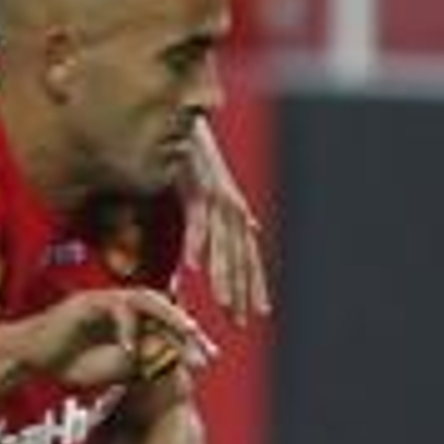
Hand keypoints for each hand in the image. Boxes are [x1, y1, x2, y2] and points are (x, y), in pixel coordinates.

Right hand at [1, 288, 214, 392]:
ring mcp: (101, 300)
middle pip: (160, 304)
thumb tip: (171, 362)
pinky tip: (131, 350)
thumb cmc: (68, 363)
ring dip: (166, 315)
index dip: (186, 337)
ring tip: (184, 333)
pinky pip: (114, 309)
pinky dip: (126, 329)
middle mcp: (118, 304)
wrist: (30, 358)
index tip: (207, 358)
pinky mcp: (84, 302)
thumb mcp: (112, 370)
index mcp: (127, 320)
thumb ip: (139, 364)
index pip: (163, 321)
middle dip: (184, 323)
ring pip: (143, 298)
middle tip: (202, 344)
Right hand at [180, 127, 269, 323]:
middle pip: (239, 256)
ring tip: (224, 303)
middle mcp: (232, 206)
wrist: (184, 122)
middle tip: (241, 320)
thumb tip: (252, 229)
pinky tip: (193, 268)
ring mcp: (216, 197)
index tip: (260, 311)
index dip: (254, 283)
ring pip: (222, 244)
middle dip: (240, 290)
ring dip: (223, 275)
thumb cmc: (193, 157)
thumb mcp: (212, 190)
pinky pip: (196, 221)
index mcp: (235, 210)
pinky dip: (197, 244)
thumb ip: (229, 214)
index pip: (248, 254)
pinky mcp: (196, 186)